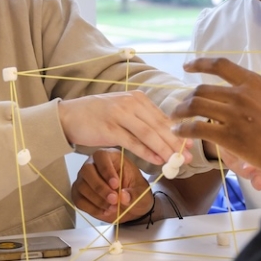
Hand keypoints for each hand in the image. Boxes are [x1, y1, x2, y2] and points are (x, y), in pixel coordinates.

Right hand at [58, 90, 191, 164]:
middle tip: (189, 158)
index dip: (178, 133)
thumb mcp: (123, 112)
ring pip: (149, 134)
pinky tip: (157, 161)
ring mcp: (120, 114)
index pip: (163, 117)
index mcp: (137, 98)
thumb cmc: (98, 116)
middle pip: (159, 126)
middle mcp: (131, 103)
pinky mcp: (110, 128)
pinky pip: (133, 143)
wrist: (69, 116)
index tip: (191, 146)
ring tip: (177, 162)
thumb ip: (143, 121)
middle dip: (176, 143)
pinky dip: (147, 153)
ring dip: (165, 149)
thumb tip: (165, 138)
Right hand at [72, 148, 152, 222]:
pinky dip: (92, 208)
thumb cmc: (135, 192)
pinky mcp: (79, 194)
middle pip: (87, 170)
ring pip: (81, 186)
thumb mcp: (141, 193)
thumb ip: (134, 194)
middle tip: (114, 199)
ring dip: (97, 199)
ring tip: (113, 207)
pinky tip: (105, 211)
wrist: (130, 207)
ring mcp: (84, 179)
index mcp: (111, 158)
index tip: (116, 185)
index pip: (101, 156)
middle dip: (100, 187)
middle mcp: (94, 165)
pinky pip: (79, 200)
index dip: (106, 170)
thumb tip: (123, 196)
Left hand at [171, 57, 260, 187]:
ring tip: (175, 118)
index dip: (199, 63)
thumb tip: (231, 96)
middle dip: (185, 98)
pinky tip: (179, 132)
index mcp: (253, 82)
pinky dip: (183, 129)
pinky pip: (197, 127)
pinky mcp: (230, 136)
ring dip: (180, 112)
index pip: (220, 64)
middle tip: (180, 106)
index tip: (187, 66)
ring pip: (195, 106)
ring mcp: (235, 114)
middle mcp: (242, 93)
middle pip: (201, 89)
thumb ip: (251, 95)